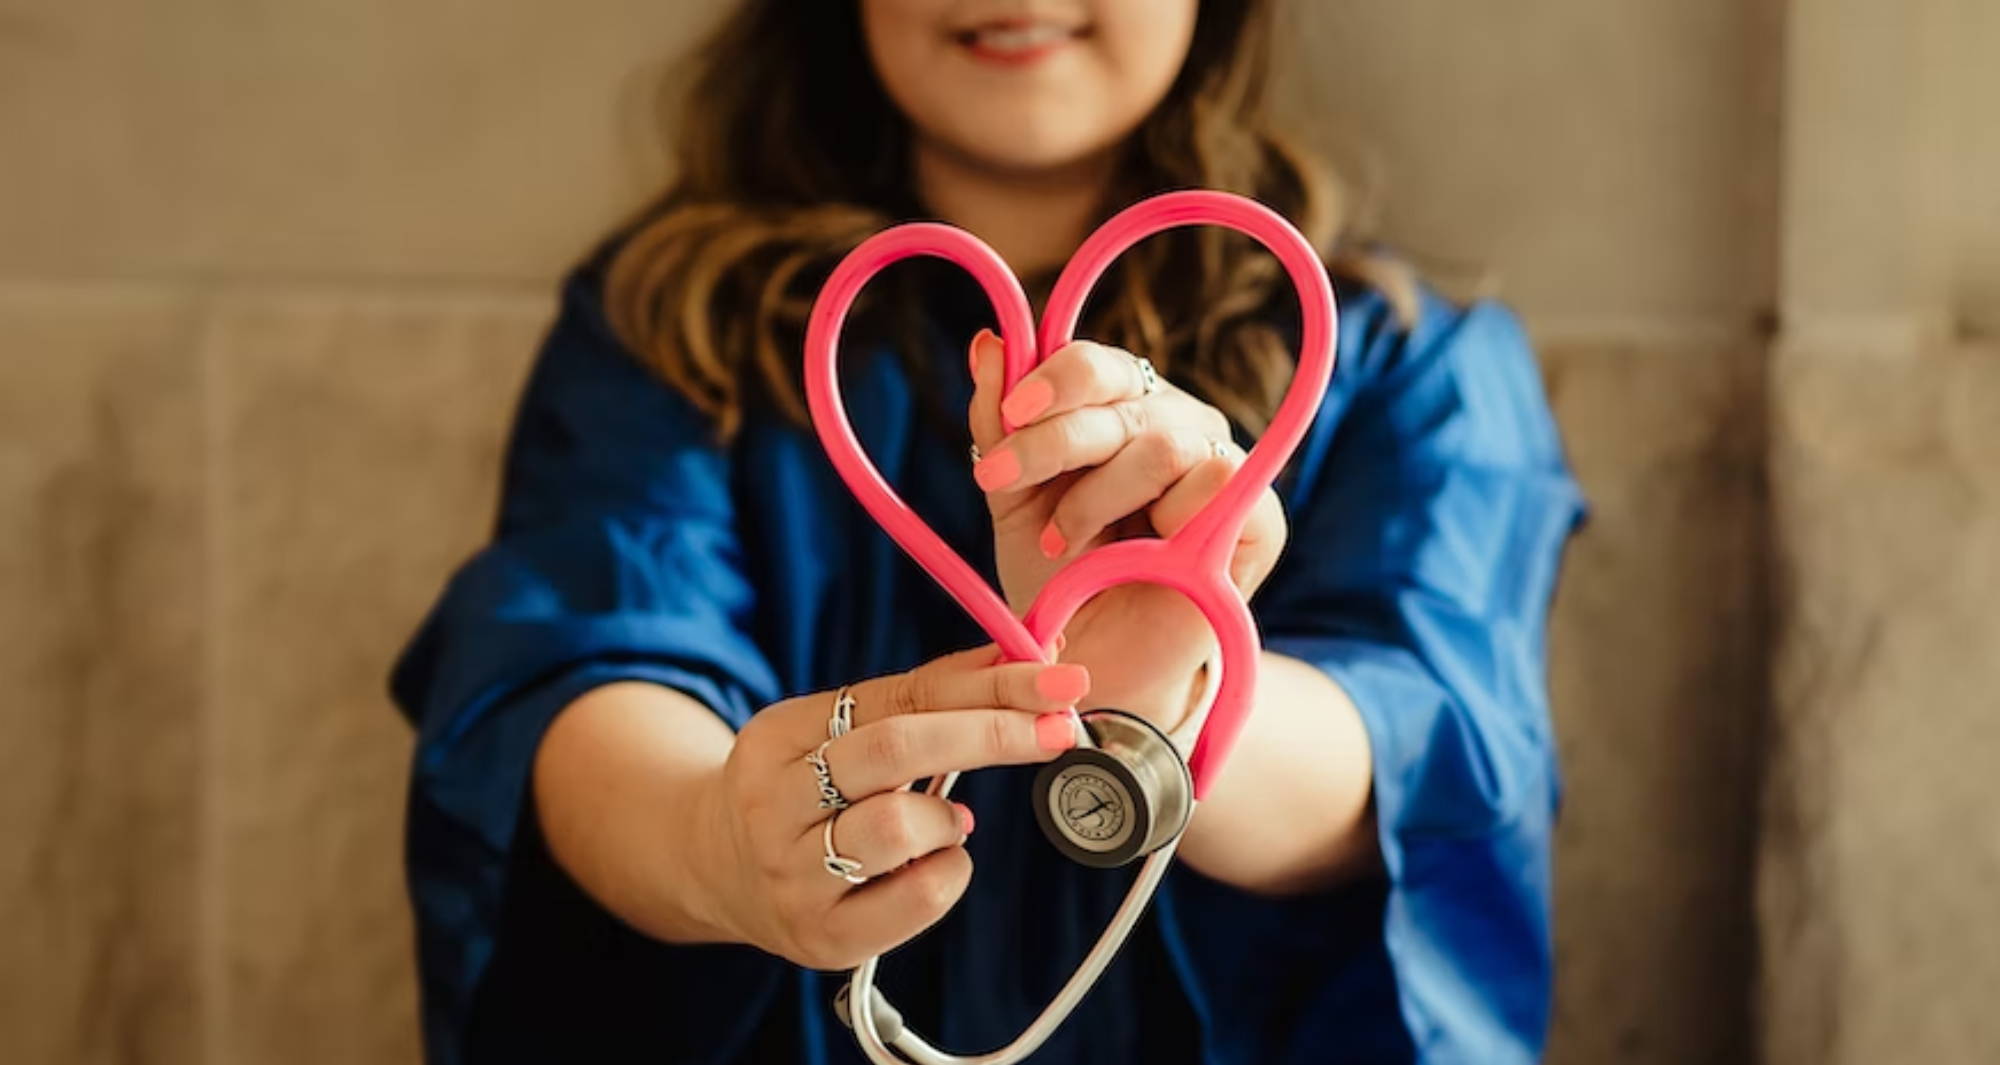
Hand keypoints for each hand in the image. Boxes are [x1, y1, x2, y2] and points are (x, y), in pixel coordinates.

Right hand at [690, 644, 1088, 969]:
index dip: (986, 685)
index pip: (896, 696)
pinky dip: (949, 872)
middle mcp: (773, 804)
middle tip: (1059, 729)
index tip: (1058, 679)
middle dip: (991, 733)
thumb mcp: (840, 730)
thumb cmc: (807, 790)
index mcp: (778, 735)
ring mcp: (792, 876)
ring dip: (949, 818)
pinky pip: (915, 899)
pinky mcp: (822, 937)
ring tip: (948, 821)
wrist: (718, 871)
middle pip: (894, 749)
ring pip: (897, 827)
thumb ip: (926, 696)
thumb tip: (1030, 656)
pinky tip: (936, 863)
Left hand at [964, 329, 1288, 729]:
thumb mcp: (1013, 500)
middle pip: (1123, 395)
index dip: (1053, 379)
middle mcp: (1175, 423)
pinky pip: (1217, 482)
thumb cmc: (1060, 579)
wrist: (1096, 664)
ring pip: (1163, 442)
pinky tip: (1135, 557)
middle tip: (999, 481)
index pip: (1097, 364)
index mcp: (1122, 408)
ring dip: (1097, 496)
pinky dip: (1163, 521)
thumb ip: (999, 424)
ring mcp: (1221, 465)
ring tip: (1063, 542)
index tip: (1008, 417)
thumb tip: (988, 343)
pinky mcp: (1260, 517)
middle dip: (1052, 440)